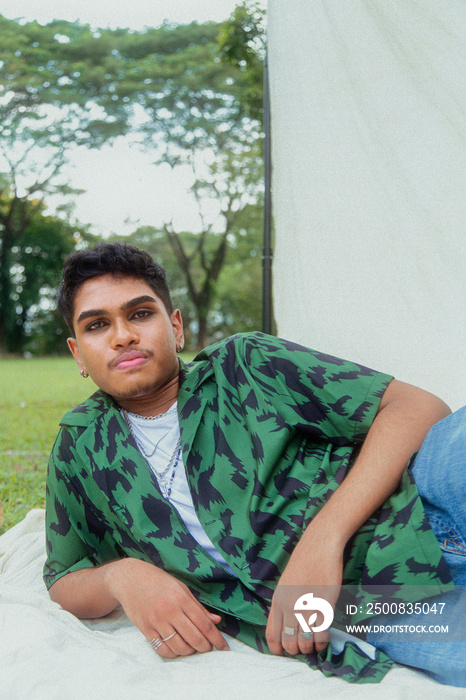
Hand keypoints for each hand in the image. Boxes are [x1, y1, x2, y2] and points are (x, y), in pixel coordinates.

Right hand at [106, 558, 228, 657]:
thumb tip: (216, 621)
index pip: (204, 624)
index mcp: (181, 598)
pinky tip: (177, 649)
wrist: (130, 578)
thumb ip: (198, 607)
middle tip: (209, 649)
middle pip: (194, 638)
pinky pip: (162, 649)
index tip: (224, 647)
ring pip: (179, 647)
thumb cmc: (158, 582)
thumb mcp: (181, 588)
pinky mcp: (145, 629)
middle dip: (205, 648)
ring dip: (190, 652)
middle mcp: (170, 610)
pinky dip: (173, 654)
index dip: (216, 638)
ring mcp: (156, 621)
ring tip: (193, 648)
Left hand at [265, 544, 342, 657]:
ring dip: (310, 648)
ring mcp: (307, 607)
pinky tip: (323, 638)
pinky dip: (322, 643)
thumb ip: (283, 604)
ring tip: (314, 643)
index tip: (285, 651)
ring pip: (304, 643)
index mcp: (277, 600)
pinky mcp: (324, 606)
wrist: (320, 544)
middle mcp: (289, 606)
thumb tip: (285, 627)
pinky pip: (321, 636)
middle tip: (304, 646)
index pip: (271, 635)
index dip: (278, 649)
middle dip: (297, 650)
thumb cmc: (304, 562)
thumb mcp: (286, 583)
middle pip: (288, 643)